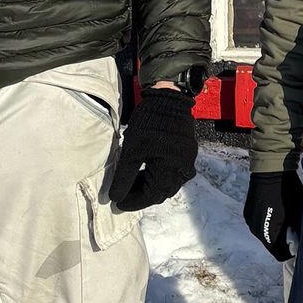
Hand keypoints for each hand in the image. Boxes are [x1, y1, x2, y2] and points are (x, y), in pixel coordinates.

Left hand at [109, 88, 197, 211]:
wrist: (169, 98)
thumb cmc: (148, 124)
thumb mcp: (131, 151)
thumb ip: (123, 178)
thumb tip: (115, 198)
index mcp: (171, 171)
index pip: (150, 197)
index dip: (132, 202)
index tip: (117, 204)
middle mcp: (183, 171)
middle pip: (160, 193)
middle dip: (141, 195)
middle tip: (122, 193)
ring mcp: (187, 163)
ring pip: (167, 184)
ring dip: (149, 186)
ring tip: (131, 182)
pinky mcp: (186, 155)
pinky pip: (173, 174)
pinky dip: (158, 176)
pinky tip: (145, 170)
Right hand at [243, 168, 302, 260]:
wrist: (271, 169)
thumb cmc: (288, 191)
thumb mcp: (298, 213)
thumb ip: (298, 232)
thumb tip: (300, 243)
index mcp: (268, 233)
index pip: (279, 254)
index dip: (290, 252)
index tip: (299, 244)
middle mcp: (256, 230)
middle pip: (271, 244)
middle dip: (283, 241)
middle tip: (294, 230)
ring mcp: (250, 220)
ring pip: (265, 234)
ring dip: (275, 230)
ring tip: (285, 218)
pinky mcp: (247, 212)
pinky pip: (260, 223)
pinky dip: (268, 221)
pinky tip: (276, 210)